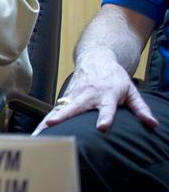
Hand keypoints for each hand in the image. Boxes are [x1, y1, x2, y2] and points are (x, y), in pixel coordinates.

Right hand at [34, 49, 157, 133]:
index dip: (105, 117)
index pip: (107, 108)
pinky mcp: (66, 97)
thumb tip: (153, 124)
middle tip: (51, 124)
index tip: (101, 127)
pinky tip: (39, 131)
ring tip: (38, 133)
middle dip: (62, 116)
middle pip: (74, 108)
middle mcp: (88, 95)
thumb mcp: (131, 90)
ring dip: (48, 120)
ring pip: (59, 109)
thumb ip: (141, 108)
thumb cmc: (114, 77)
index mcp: (107, 95)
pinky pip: (56, 110)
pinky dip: (47, 120)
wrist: (96, 58)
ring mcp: (74, 96)